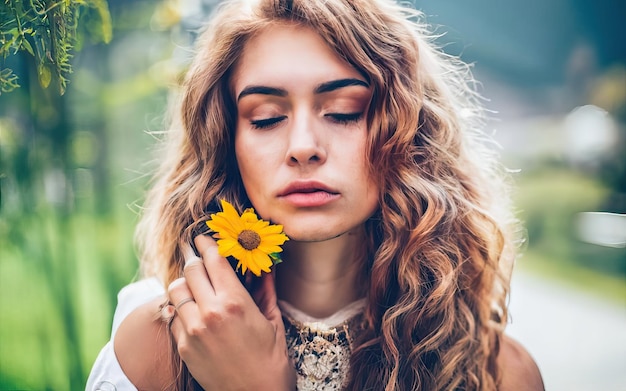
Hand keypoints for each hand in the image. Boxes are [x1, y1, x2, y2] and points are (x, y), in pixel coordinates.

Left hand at [168, 234, 295, 389]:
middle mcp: (210, 312)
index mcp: (235, 302)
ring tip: (194, 285)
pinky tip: (192, 311)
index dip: (208, 244)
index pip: (213, 260)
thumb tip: (265, 266)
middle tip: (197, 254)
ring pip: (176, 289)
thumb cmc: (271, 360)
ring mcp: (193, 330)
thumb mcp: (273, 322)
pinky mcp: (183, 346)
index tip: (204, 237)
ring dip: (185, 283)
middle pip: (191, 269)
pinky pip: (173, 315)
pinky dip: (181, 308)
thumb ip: (265, 290)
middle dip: (195, 259)